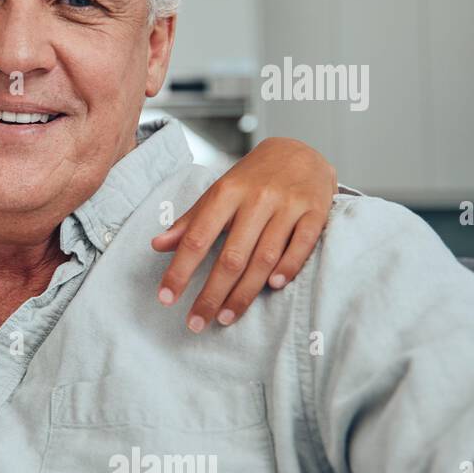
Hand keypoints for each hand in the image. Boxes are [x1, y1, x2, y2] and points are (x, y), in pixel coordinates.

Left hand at [151, 136, 335, 330]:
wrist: (301, 150)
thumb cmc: (253, 178)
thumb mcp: (218, 193)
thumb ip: (190, 221)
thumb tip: (158, 245)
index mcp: (226, 193)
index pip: (197, 237)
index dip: (180, 270)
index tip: (165, 298)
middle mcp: (257, 199)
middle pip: (231, 256)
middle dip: (211, 294)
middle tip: (196, 322)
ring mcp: (288, 206)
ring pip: (264, 257)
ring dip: (244, 292)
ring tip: (224, 317)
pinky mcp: (316, 212)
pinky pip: (301, 245)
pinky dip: (288, 268)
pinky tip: (272, 288)